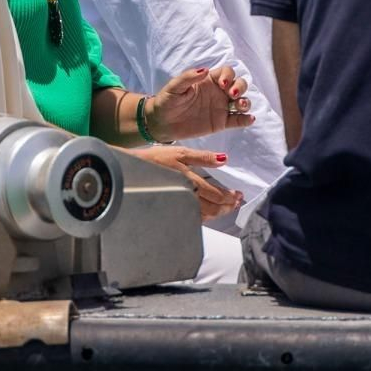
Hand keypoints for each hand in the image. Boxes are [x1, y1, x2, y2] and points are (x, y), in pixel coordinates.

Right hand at [127, 146, 242, 220]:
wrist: (131, 171)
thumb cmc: (156, 159)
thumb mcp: (181, 152)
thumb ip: (203, 157)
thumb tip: (224, 159)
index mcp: (190, 181)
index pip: (216, 195)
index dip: (229, 197)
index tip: (238, 195)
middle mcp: (185, 196)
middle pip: (213, 208)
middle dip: (227, 206)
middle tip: (237, 202)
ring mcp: (178, 205)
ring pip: (204, 216)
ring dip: (219, 213)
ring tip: (228, 207)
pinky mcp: (172, 209)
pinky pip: (192, 218)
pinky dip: (205, 217)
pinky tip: (210, 213)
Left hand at [145, 66, 253, 141]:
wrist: (161, 123)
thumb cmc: (167, 101)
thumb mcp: (174, 87)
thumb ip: (188, 77)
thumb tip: (205, 69)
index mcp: (209, 81)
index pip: (227, 72)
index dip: (229, 76)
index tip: (222, 84)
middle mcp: (219, 92)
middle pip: (239, 84)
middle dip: (240, 87)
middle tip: (232, 94)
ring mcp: (221, 107)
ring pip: (241, 101)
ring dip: (245, 102)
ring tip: (240, 106)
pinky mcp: (221, 122)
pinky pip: (238, 120)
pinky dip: (246, 120)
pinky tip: (250, 119)